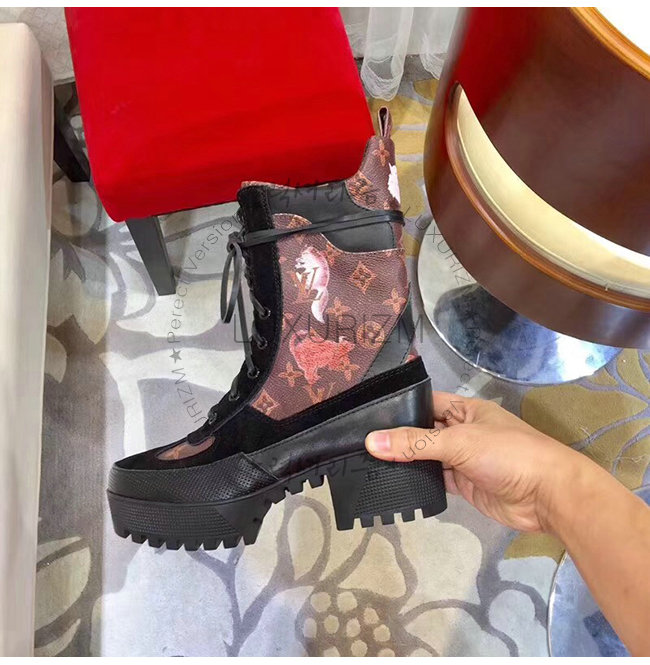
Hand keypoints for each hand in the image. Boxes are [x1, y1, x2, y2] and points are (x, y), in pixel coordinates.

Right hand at [365, 391, 586, 532]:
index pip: (426, 403)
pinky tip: (394, 483)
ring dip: (406, 462)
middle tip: (359, 443)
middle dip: (398, 438)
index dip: (400, 408)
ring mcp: (463, 460)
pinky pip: (436, 480)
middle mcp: (463, 432)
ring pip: (427, 458)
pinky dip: (419, 482)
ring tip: (367, 463)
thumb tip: (373, 442)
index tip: (366, 416)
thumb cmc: (508, 454)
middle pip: (424, 432)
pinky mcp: (465, 485)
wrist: (549, 496)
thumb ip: (416, 443)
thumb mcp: (459, 442)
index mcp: (466, 410)